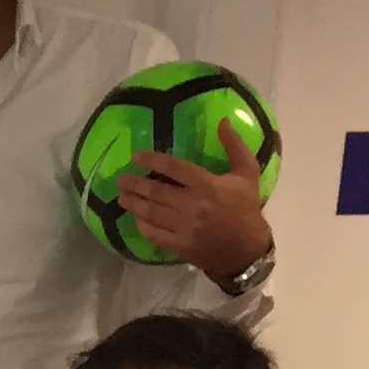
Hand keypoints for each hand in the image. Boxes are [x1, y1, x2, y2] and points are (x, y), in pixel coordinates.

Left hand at [115, 117, 272, 280]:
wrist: (247, 248)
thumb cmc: (246, 207)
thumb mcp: (247, 172)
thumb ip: (234, 146)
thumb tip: (223, 120)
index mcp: (208, 185)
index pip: (174, 168)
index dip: (152, 160)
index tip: (136, 157)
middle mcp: (193, 205)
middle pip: (157, 191)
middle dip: (135, 184)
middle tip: (121, 179)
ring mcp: (184, 228)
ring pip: (152, 213)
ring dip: (134, 204)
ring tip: (121, 196)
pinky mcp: (179, 246)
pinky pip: (154, 234)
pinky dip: (142, 226)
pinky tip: (135, 218)